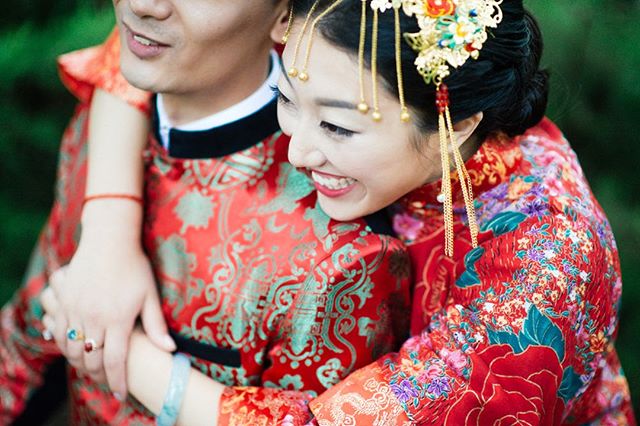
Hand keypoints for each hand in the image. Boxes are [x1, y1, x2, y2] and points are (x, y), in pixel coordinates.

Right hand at [44, 224, 174, 397]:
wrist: (109, 240)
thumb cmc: (134, 267)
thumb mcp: (149, 295)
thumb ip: (155, 324)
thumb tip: (168, 349)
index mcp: (118, 318)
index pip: (115, 361)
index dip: (117, 381)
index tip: (121, 394)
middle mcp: (94, 317)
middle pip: (92, 360)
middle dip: (99, 376)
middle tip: (108, 382)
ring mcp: (75, 309)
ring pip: (73, 350)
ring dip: (81, 364)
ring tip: (92, 369)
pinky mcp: (63, 301)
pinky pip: (59, 333)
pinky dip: (66, 346)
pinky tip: (77, 349)